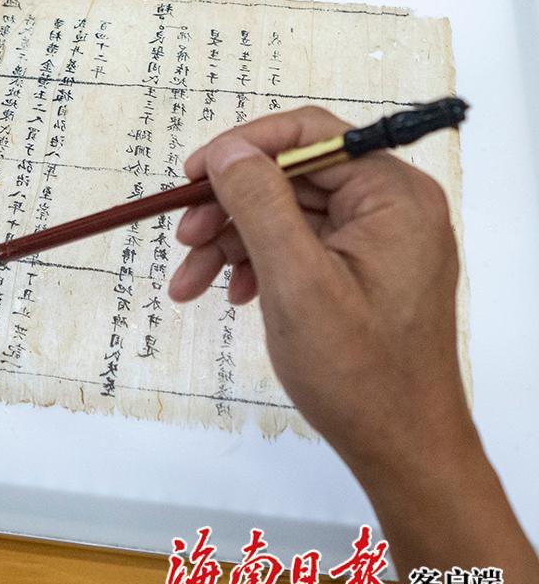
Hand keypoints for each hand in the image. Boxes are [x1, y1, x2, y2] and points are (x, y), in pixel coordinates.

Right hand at [167, 106, 472, 474]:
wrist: (400, 447)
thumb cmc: (357, 371)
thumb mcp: (296, 281)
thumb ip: (259, 203)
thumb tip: (226, 150)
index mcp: (393, 196)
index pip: (310, 136)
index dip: (244, 147)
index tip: (192, 176)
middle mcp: (392, 208)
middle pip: (292, 177)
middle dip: (230, 207)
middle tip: (183, 240)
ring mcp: (378, 242)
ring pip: (287, 215)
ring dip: (233, 242)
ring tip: (190, 283)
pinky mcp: (363, 273)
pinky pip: (299, 248)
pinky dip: (257, 266)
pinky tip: (231, 295)